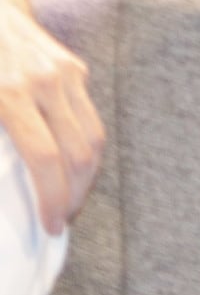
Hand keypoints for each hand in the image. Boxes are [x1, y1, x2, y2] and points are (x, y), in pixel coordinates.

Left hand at [0, 0, 101, 235]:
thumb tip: (3, 180)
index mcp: (12, 95)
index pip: (45, 158)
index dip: (50, 198)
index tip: (49, 225)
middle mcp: (47, 83)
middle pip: (79, 153)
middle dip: (74, 195)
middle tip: (62, 220)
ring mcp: (66, 74)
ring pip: (94, 137)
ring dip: (87, 176)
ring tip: (71, 199)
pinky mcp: (76, 69)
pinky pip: (90, 118)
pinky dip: (86, 149)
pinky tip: (72, 167)